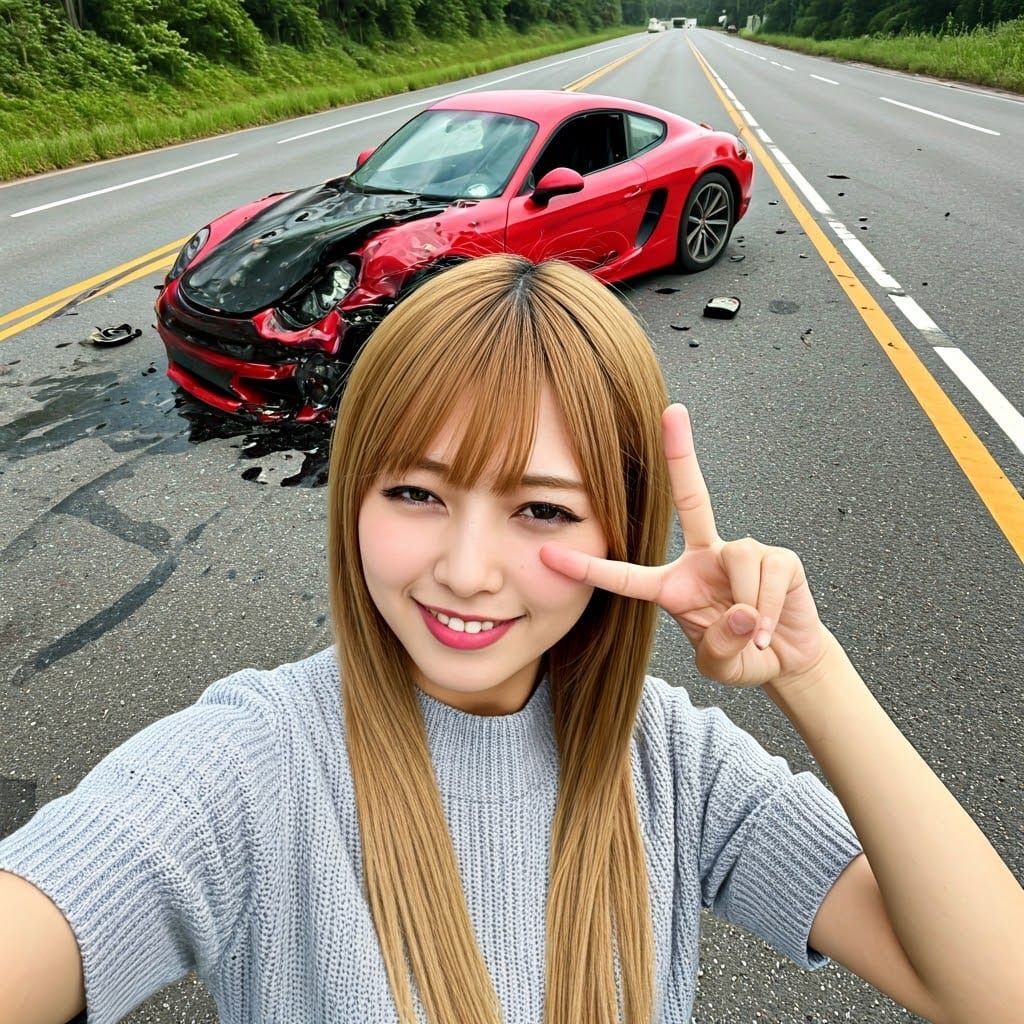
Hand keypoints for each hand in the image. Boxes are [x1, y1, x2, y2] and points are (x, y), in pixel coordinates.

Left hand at [540, 404, 827, 687]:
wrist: (787, 659)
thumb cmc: (742, 656)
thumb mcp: (720, 665)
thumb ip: (720, 646)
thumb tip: (743, 612)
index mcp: (673, 585)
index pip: (625, 575)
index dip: (587, 568)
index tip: (548, 554)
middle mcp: (704, 557)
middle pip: (689, 496)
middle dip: (681, 452)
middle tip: (671, 410)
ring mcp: (741, 553)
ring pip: (737, 557)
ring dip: (745, 604)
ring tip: (752, 634)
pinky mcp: (780, 559)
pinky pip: (766, 573)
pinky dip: (766, 608)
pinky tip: (768, 628)